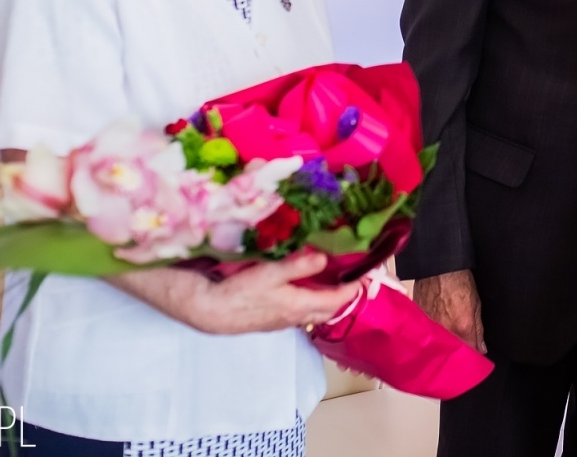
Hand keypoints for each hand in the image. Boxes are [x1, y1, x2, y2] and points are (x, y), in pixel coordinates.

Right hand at [107, 251, 362, 335]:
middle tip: (356, 273)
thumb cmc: (237, 291)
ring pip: (312, 308)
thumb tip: (325, 256)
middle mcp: (294, 316)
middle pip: (328, 306)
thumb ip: (298, 265)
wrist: (207, 311)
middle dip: (344, 292)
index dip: (355, 286)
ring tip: (336, 275)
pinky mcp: (269, 317)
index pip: (338, 299)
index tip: (369, 272)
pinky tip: (305, 283)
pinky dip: (309, 296)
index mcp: (299, 306)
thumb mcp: (269, 273)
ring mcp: (281, 319)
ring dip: (326, 294)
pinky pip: (298, 307)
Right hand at [413, 269, 485, 353]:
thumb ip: (478, 330)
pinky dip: (430, 335)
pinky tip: (432, 332)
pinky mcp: (418, 319)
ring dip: (441, 345)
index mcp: (462, 327)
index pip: (468, 352)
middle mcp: (444, 329)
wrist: (439, 267)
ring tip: (444, 344)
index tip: (472, 358)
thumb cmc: (460, 282)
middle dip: (455, 354)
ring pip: (436, 344)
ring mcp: (429, 325)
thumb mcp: (476, 305)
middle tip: (457, 351)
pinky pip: (425, 333)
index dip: (471, 356)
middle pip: (450, 351)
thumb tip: (481, 349)